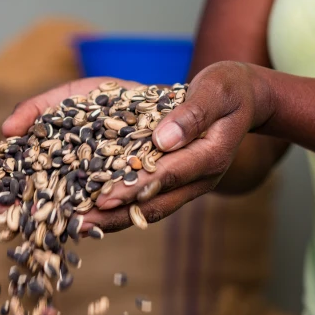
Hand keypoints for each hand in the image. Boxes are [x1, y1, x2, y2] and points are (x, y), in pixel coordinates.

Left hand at [0, 62, 272, 230]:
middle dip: (113, 215)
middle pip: (150, 204)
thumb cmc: (229, 89)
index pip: (168, 176)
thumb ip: (193, 113)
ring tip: (72, 225)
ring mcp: (183, 187)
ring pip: (143, 210)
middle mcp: (196, 180)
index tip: (105, 198)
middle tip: (76, 223)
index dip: (135, 187)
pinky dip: (115, 209)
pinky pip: (140, 202)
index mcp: (210, 157)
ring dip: (109, 219)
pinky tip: (84, 211)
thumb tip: (163, 140)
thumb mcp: (217, 90)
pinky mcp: (169, 184)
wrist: (242, 100)